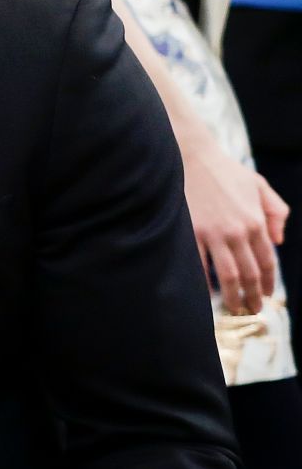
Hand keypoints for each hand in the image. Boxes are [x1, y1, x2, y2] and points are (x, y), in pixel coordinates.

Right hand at [179, 130, 285, 313]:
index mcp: (256, 221)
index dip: (267, 282)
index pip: (267, 260)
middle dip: (252, 296)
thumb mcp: (260, 185)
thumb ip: (276, 211)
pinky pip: (199, 264)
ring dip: (233, 295)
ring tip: (233, 308)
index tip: (265, 295)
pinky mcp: (191, 232)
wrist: (193, 158)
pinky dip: (205, 282)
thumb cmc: (226, 171)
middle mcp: (238, 231)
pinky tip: (207, 294)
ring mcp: (214, 233)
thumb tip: (278, 241)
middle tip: (251, 310)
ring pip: (227, 274)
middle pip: (249, 273)